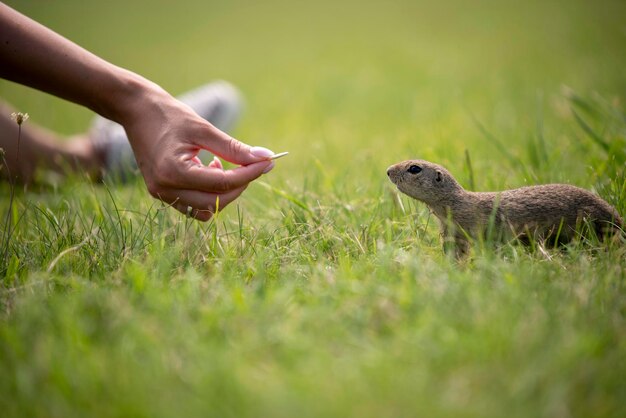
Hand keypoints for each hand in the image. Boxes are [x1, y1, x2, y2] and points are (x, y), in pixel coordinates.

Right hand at [122, 91, 273, 220]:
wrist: (136, 111)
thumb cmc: (170, 116)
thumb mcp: (204, 129)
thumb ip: (234, 148)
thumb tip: (265, 158)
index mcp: (173, 171)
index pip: (222, 183)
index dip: (249, 174)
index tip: (268, 162)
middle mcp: (165, 189)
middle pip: (216, 202)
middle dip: (239, 186)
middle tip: (250, 164)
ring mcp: (161, 194)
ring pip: (206, 209)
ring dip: (224, 192)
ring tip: (220, 164)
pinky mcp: (162, 194)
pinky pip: (195, 205)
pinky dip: (210, 193)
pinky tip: (210, 169)